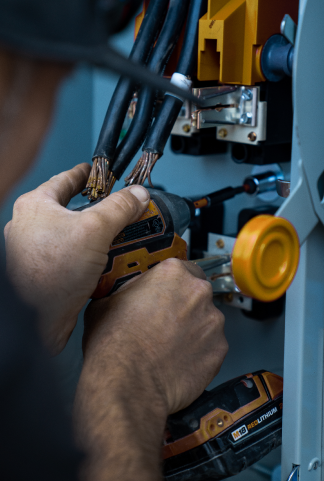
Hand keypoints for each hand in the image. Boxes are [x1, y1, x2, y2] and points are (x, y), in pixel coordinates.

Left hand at [4, 163, 149, 354]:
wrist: (38, 320)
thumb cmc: (48, 275)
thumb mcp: (94, 229)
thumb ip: (119, 207)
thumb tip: (136, 195)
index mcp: (36, 205)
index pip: (66, 178)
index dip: (88, 174)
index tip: (100, 173)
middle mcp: (33, 226)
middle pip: (75, 209)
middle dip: (102, 211)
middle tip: (123, 209)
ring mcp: (39, 250)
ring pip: (78, 235)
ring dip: (102, 238)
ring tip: (123, 238)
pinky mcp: (49, 271)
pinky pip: (77, 257)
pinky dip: (95, 258)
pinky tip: (110, 263)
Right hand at [74, 260, 227, 480]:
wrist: (127, 383)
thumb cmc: (115, 345)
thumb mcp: (107, 300)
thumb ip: (128, 288)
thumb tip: (126, 291)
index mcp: (172, 273)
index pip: (183, 268)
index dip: (172, 284)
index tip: (166, 294)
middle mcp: (198, 292)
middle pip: (197, 293)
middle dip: (183, 305)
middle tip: (164, 322)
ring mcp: (213, 321)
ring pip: (206, 320)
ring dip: (193, 329)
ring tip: (169, 345)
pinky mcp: (220, 349)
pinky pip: (212, 346)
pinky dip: (200, 352)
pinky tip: (179, 359)